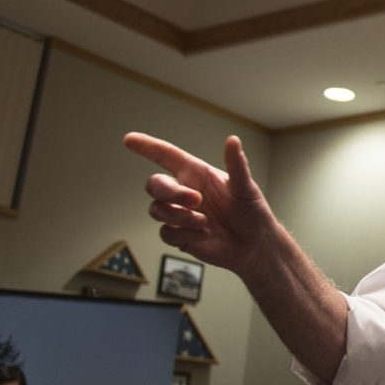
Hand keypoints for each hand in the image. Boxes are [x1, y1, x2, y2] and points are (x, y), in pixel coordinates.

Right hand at [123, 133, 276, 278]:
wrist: (254, 245)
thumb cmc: (251, 211)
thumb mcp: (246, 188)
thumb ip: (237, 165)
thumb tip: (233, 140)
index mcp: (197, 174)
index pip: (166, 156)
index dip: (147, 146)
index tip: (129, 139)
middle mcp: (184, 191)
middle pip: (155, 184)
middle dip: (170, 192)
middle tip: (196, 201)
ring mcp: (180, 214)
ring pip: (156, 210)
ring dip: (178, 216)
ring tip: (205, 222)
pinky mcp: (180, 235)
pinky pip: (166, 233)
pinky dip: (184, 234)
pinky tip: (204, 235)